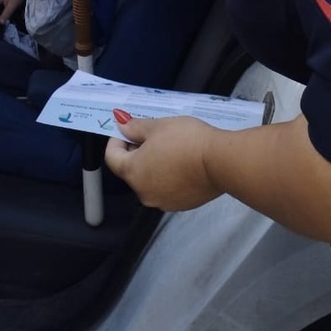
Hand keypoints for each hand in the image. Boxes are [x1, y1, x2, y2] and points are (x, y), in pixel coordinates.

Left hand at [105, 113, 223, 210]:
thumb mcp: (158, 126)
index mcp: (132, 172)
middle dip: (137, 152)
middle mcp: (143, 192)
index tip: (129, 128)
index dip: (116, 140)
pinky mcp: (180, 205)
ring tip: (170, 148)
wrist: (219, 161)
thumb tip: (121, 125)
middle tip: (152, 135)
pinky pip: (166, 188)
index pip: (112, 158)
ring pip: (149, 180)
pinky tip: (182, 163)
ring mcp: (162, 202)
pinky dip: (168, 176)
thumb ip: (135, 127)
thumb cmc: (185, 140)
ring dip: (153, 165)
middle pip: (131, 170)